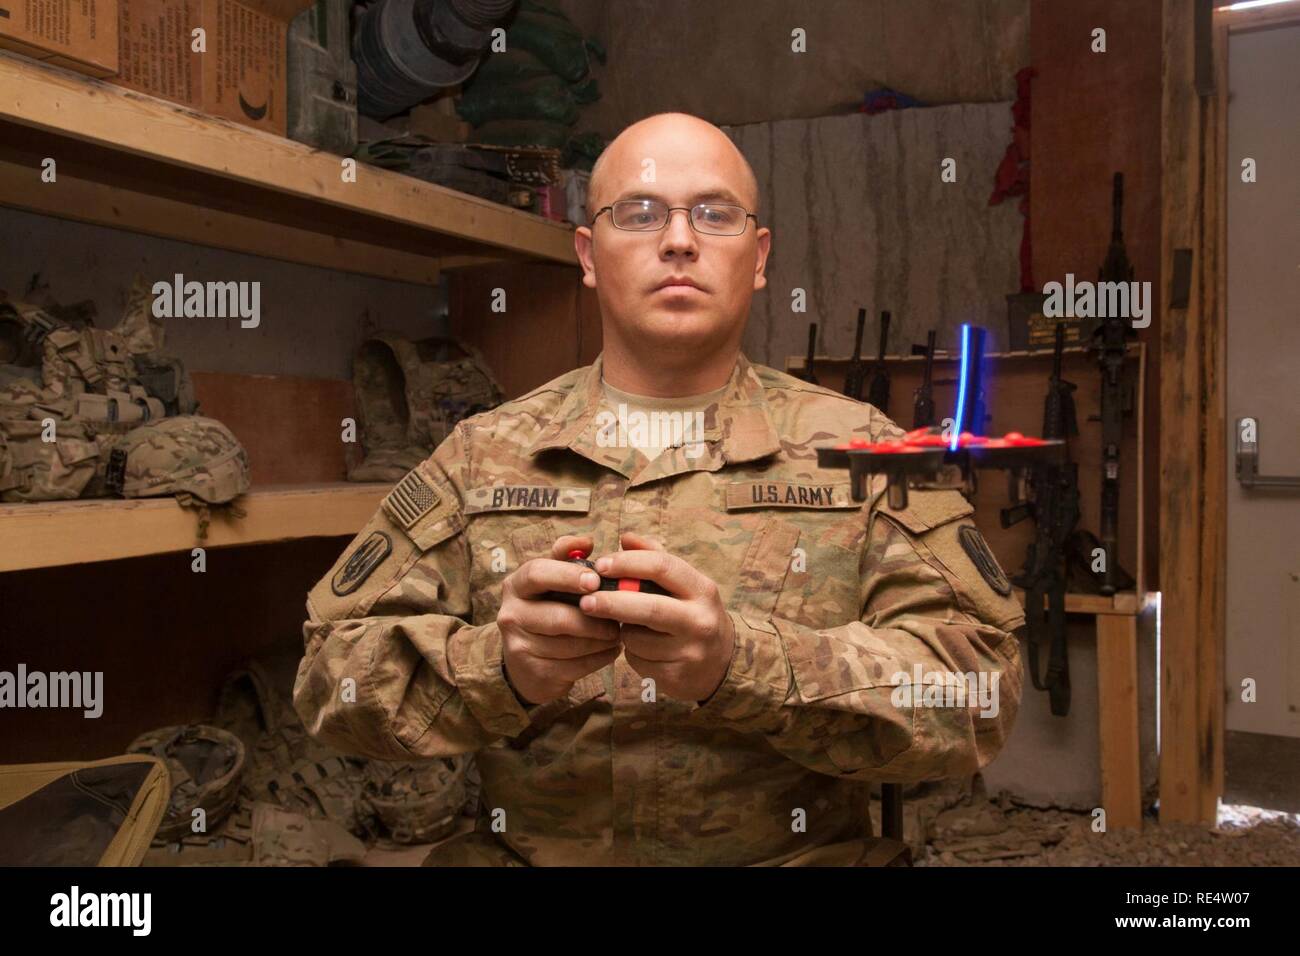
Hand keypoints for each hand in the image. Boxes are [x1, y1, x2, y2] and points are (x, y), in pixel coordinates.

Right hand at [498, 535, 620, 704]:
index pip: (537, 573)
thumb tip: (586, 541)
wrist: (528, 663)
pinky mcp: (535, 673)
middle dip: (594, 619)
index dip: (568, 576)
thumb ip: (566, 557)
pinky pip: (576, 666)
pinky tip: (611, 650)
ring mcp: (519, 647)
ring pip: (571, 645)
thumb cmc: (548, 610)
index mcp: (516, 585)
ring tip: (618, 633)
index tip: (596, 581)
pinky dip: (600, 658)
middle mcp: (511, 615)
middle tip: (618, 617)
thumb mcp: (552, 581)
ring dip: (602, 640)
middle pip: (558, 617)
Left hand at [580, 531, 735, 701]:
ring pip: (637, 638)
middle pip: (648, 607)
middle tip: (585, 601)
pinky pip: (637, 660)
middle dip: (611, 602)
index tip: (601, 566)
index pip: (662, 566)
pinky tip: (643, 649)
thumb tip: (625, 538)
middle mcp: (700, 620)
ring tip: (631, 627)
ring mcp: (689, 651)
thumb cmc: (693, 613)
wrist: (721, 662)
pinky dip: (630, 652)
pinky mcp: (675, 677)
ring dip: (622, 631)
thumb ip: (654, 557)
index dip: (627, 563)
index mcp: (702, 589)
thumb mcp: (684, 584)